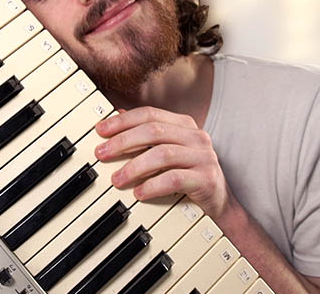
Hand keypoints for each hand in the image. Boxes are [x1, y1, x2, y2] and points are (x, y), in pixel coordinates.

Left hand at [94, 106, 231, 218]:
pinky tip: (139, 192)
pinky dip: (153, 185)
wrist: (219, 206)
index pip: (149, 114)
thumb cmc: (188, 176)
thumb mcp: (165, 153)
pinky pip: (174, 178)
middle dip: (123, 141)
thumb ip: (145, 136)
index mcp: (184, 125)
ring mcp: (204, 156)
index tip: (100, 129)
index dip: (123, 120)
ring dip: (134, 166)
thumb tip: (116, 116)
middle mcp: (196, 136)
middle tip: (102, 154)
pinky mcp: (207, 178)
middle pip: (153, 131)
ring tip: (117, 179)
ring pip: (162, 154)